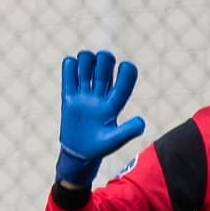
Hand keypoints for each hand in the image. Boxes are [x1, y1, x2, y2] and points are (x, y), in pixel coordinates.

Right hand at [55, 49, 143, 182]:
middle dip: (105, 59)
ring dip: (87, 59)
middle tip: (102, 57)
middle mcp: (100, 96)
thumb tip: (141, 121)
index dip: (127, 72)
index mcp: (113, 105)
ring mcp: (84, 96)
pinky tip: (71, 64)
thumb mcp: (113, 141)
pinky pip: (68, 78)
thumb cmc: (99, 148)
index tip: (126, 65)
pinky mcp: (69, 98)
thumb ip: (127, 132)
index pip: (123, 84)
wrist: (78, 153)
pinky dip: (69, 66)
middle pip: (104, 70)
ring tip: (84, 59)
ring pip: (87, 69)